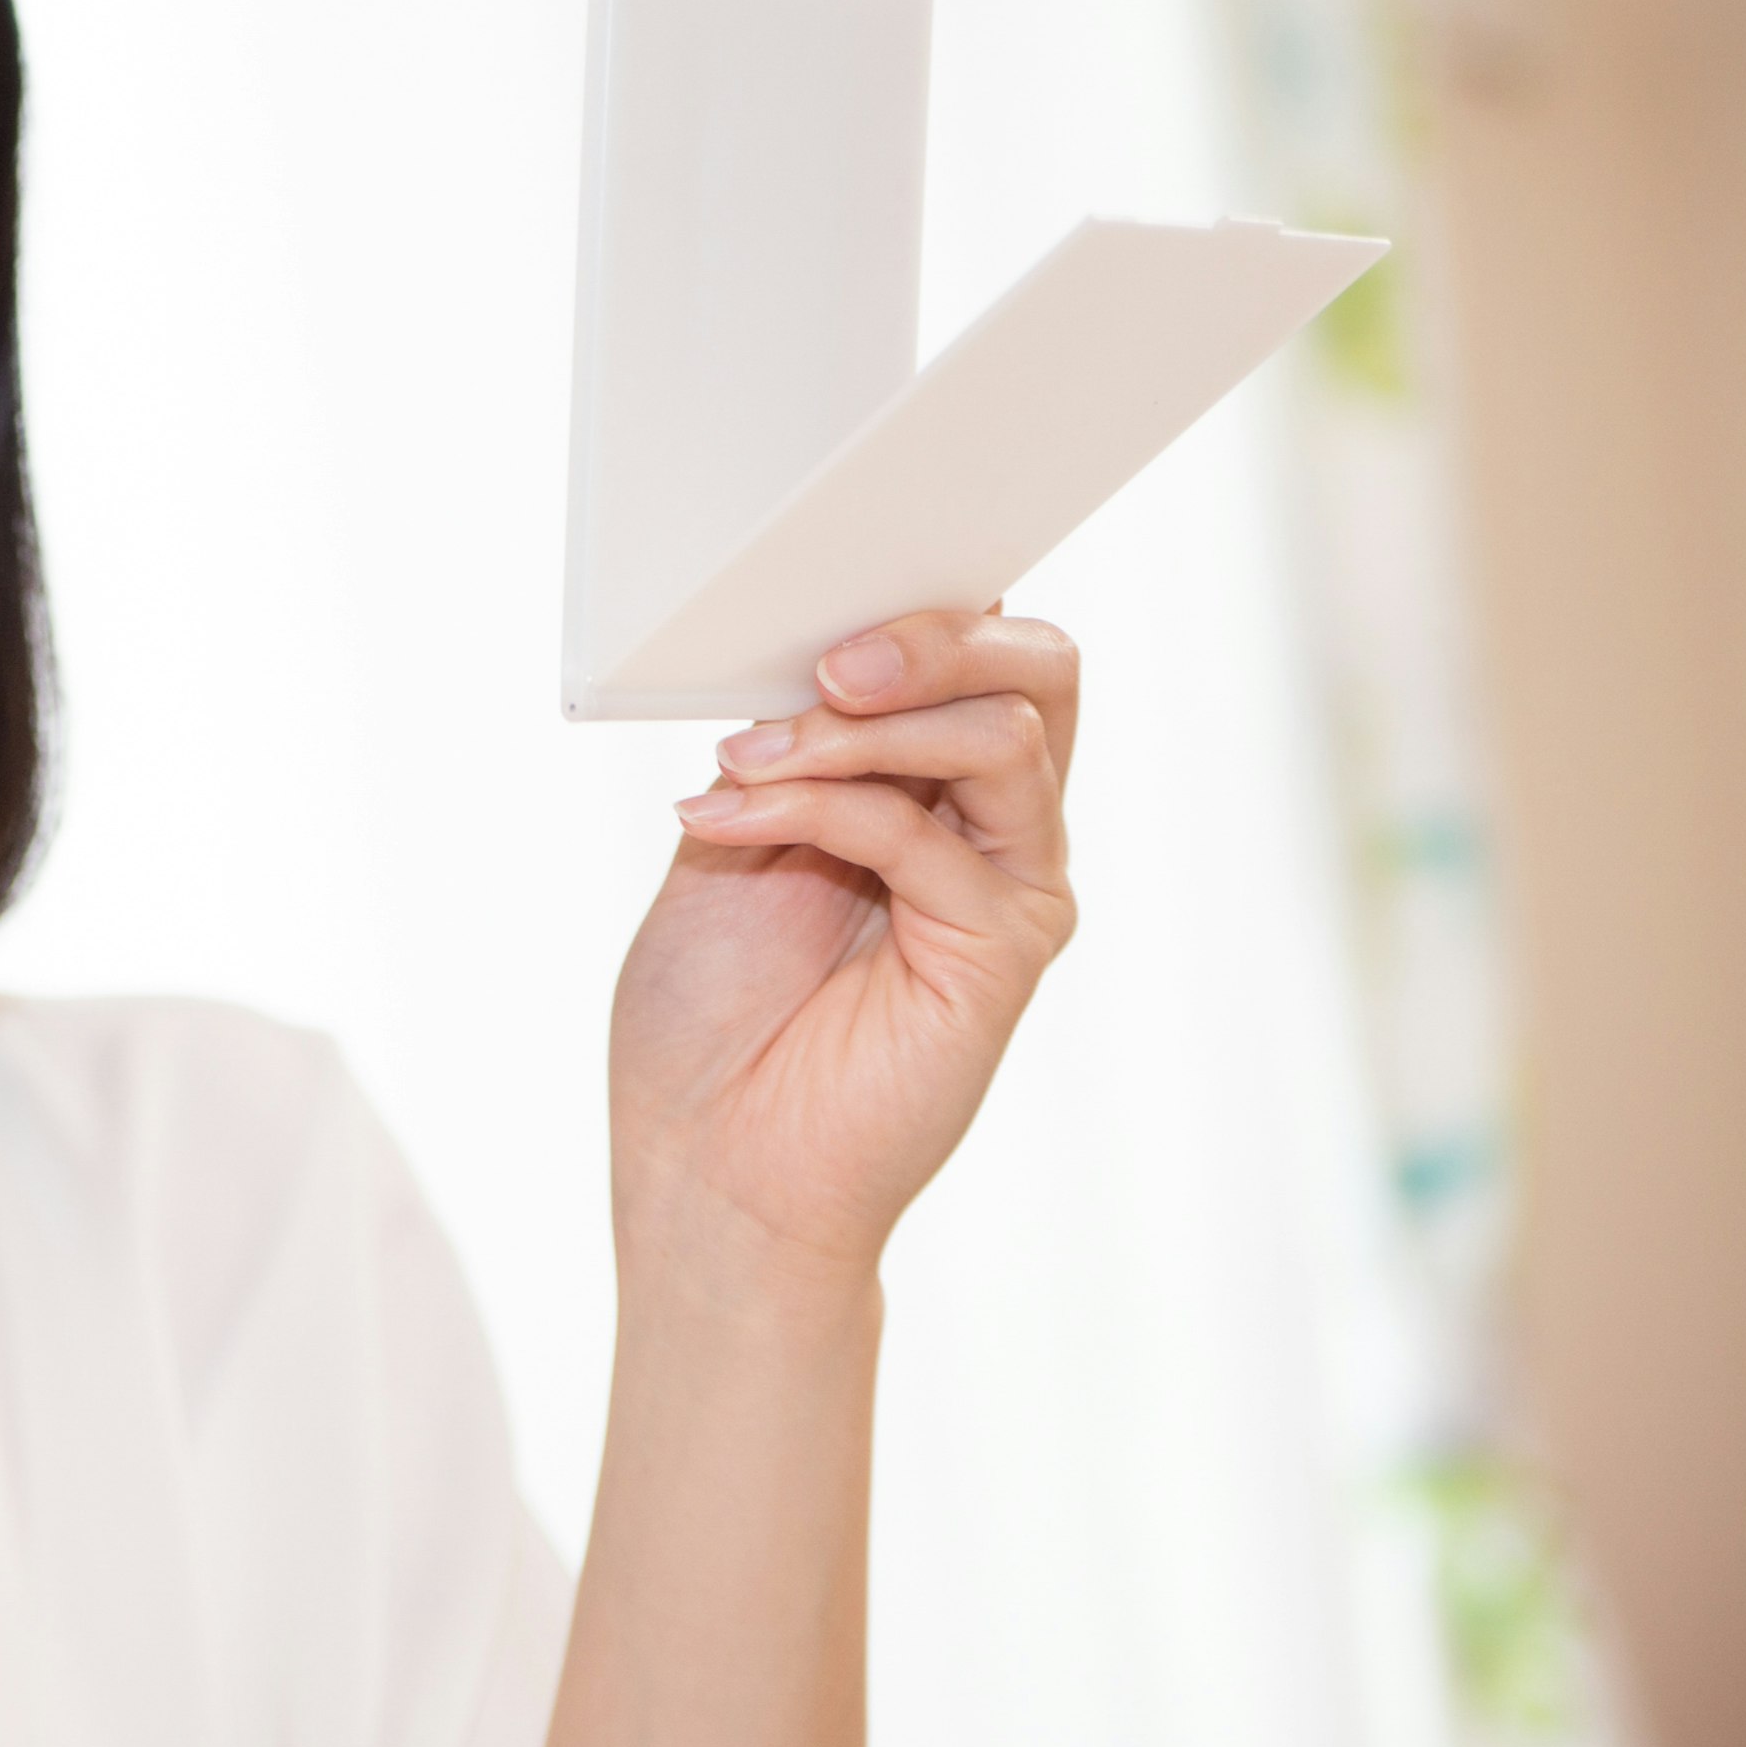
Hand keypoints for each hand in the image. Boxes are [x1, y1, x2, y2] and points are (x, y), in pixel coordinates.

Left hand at [605, 610, 1081, 1308]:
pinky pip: (935, 833)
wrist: (708, 1167)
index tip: (818, 580)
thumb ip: (788, 744)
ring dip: (860, 726)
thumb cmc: (710, 1017)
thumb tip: (812, 648)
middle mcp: (991, 826)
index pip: (981, 650)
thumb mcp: (729, 832)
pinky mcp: (1002, 950)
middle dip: (929, 636)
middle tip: (825, 663)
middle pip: (1037, 668)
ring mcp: (1008, 885)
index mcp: (930, 784)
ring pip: (1006, 731)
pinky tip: (732, 813)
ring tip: (750, 757)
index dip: (920, 599)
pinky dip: (823, 802)